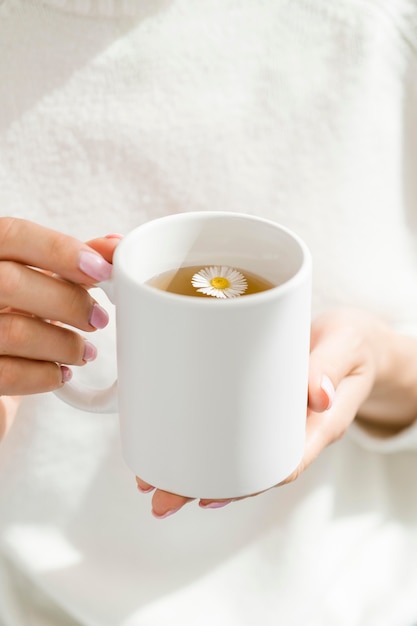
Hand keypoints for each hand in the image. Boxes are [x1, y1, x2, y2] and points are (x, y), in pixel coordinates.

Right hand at [0, 218, 119, 440]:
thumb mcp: (35, 280)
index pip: (13, 235)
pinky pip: (8, 374)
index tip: (102, 270)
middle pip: (11, 282)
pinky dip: (45, 375)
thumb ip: (70, 262)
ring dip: (64, 345)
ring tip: (84, 352)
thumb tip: (113, 248)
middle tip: (99, 319)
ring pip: (14, 332)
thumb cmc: (12, 313)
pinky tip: (59, 373)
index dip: (61, 250)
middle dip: (68, 302)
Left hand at [137, 308, 416, 516]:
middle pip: (245, 468)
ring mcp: (271, 418)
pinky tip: (169, 440)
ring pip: (231, 452)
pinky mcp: (257, 400)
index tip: (208, 498)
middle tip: (157, 495)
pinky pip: (229, 426)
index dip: (245, 485)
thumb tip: (316, 394)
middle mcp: (290, 429)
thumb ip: (332, 366)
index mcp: (317, 426)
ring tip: (150, 478)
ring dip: (191, 468)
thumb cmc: (354, 344)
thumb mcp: (348, 346)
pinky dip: (198, 436)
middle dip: (201, 485)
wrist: (354, 339)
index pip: (280, 466)